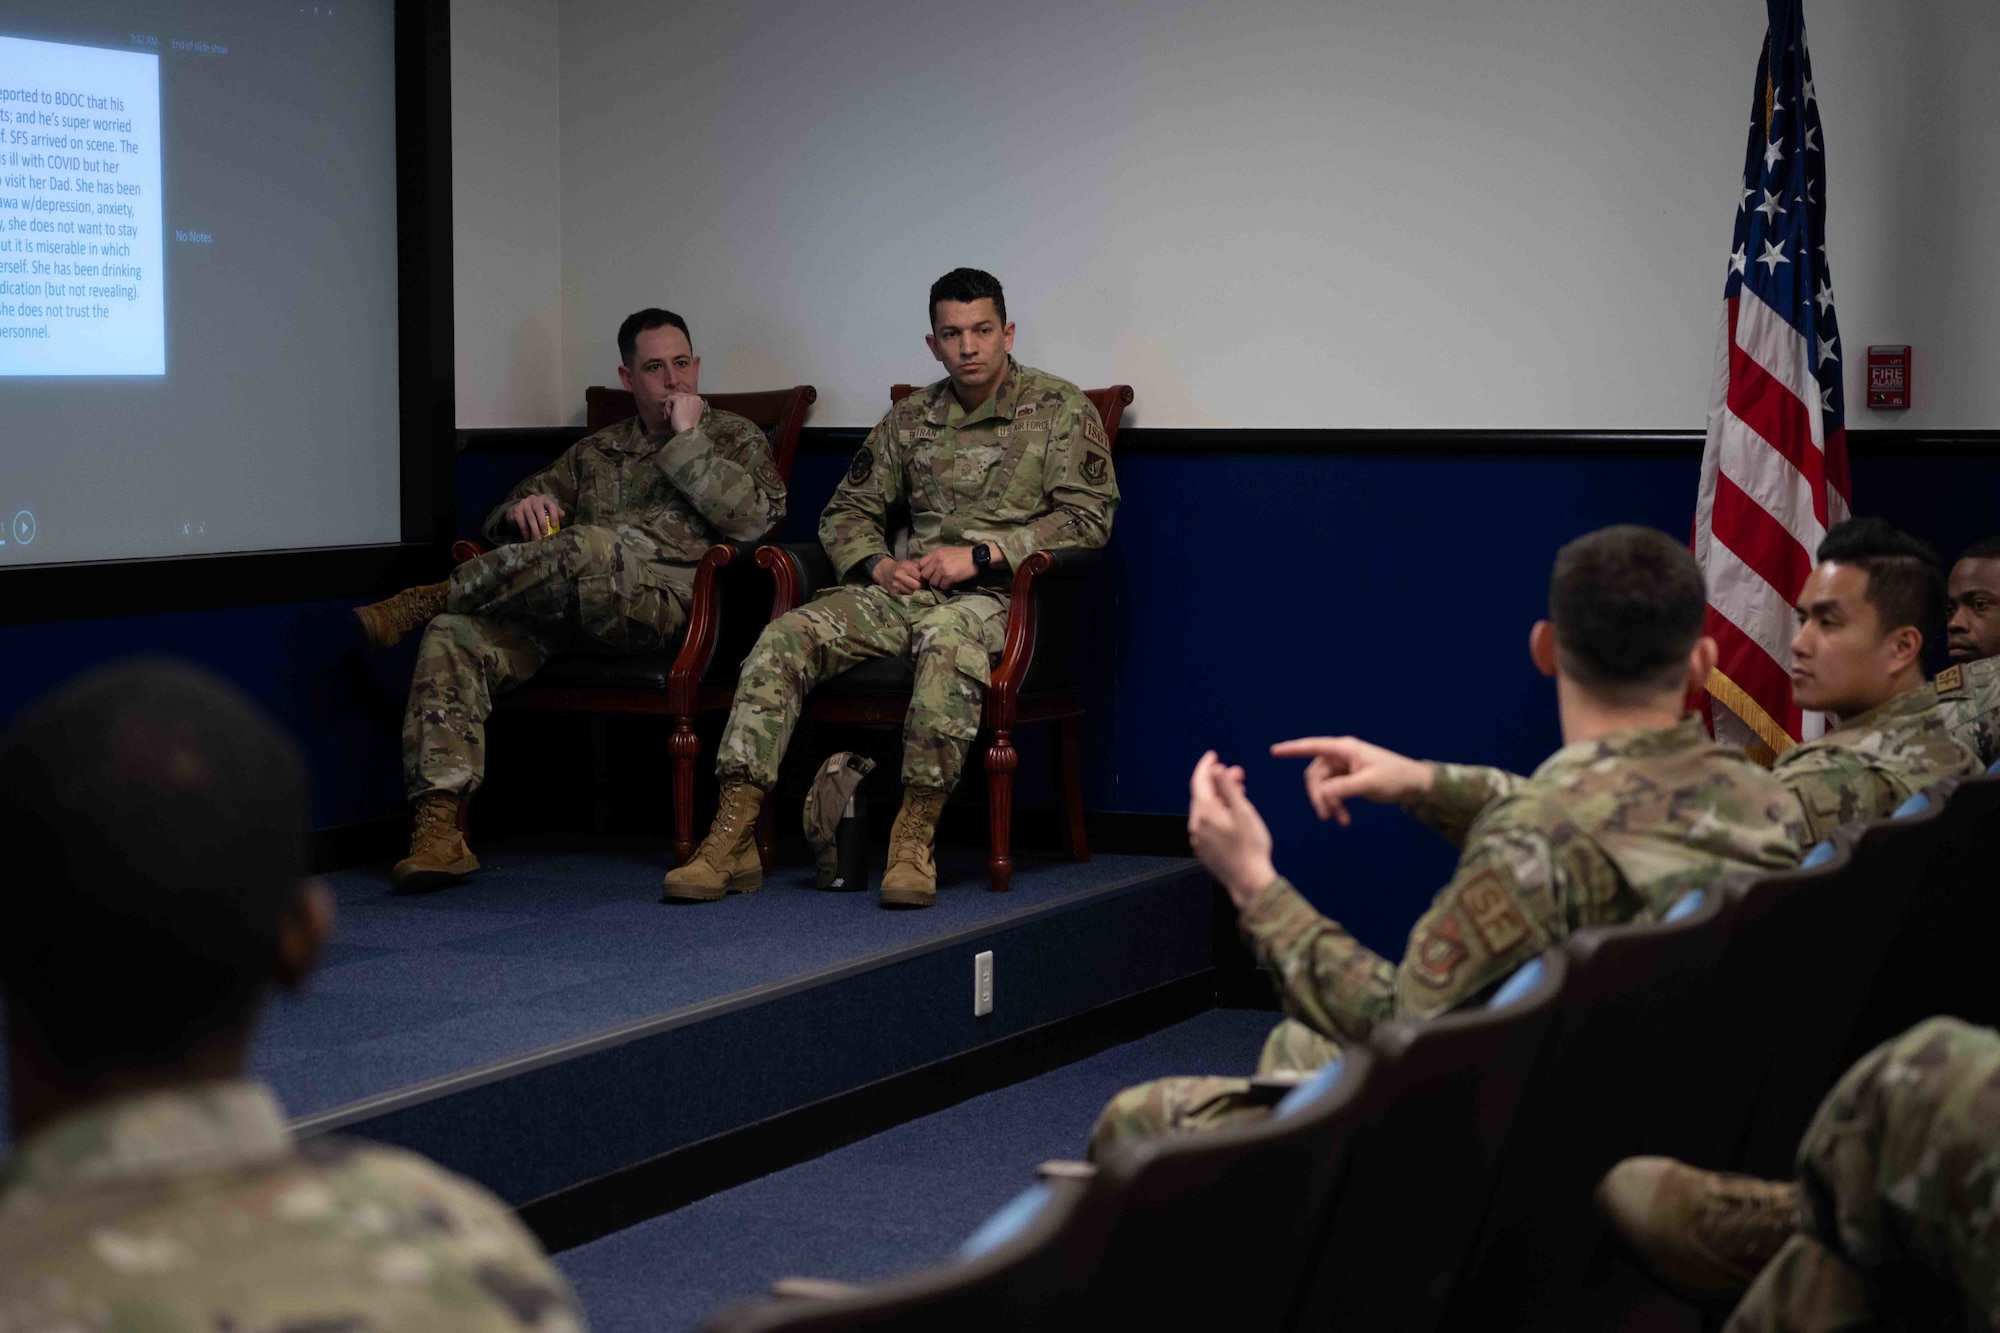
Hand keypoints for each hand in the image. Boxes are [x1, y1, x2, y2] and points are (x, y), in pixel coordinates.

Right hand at [508, 494, 565, 539]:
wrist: (517, 510)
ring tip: (538, 538)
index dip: (554, 515)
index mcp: (544, 499)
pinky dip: (525, 531)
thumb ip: (554, 512)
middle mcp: (534, 499)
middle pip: (539, 510)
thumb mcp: (545, 510)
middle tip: (545, 533)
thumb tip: (563, 514)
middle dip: (543, 523)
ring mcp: (524, 503)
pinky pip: (522, 522)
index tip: (554, 526)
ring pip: (530, 517)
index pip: (551, 505)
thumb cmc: (535, 512)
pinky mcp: (517, 510)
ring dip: (535, 529)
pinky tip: (528, 538)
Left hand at [665, 392, 705, 434]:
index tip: (673, 410)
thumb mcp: (690, 414)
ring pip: (673, 398)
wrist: (687, 432)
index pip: (685, 397)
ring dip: (669, 408)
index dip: (678, 404)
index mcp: (700, 401)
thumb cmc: (688, 427)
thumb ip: (686, 406)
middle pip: (679, 396)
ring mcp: (687, 397)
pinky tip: (670, 416)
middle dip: (672, 404)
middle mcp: (695, 397)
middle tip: (668, 413)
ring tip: (671, 418)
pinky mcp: (679, 400)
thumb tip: (674, 400)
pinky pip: (668, 400)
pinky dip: (667, 409)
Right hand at [871, 556, 923, 594]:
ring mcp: (896, 585)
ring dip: (917, 593)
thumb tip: (930, 576)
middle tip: (925, 588)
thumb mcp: (908, 563)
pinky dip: (910, 595)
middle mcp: (900, 576)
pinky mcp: (893, 592)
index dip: (925, 580)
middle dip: (922, 588)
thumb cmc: (899, 567)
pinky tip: (911, 593)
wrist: (883, 571)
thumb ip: (918, 568)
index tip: (928, 582)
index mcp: (905, 567)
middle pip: (917, 586)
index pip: (920, 577)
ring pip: (912, 593)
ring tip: (919, 590)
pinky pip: (905, 596)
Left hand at [917, 546, 977, 589]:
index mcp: (935, 553)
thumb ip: (936, 558)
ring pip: (933, 582)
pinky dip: (947, 586)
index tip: (931, 573)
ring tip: (947, 580)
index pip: (920, 564)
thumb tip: (927, 567)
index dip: (924, 570)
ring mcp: (942, 569)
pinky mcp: (949, 577)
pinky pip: (942, 586)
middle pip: (925, 575)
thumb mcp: (947, 552)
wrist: (977, 557)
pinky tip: (952, 582)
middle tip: (939, 579)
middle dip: (931, 578)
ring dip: (939, 583)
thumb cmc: (963, 555)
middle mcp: (937, 560)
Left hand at [1188, 751, 1277, 909]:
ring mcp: (1199, 839)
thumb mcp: (1243, 811)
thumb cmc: (1250, 846)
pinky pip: (1208, 824)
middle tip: (1238, 774)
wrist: (1248, 881)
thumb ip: (1228, 788)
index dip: (1206, 766)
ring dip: (1220, 797)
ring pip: (1206, 810)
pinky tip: (1232, 814)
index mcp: (1205, 813)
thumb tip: (1217, 770)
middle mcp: (1196, 825)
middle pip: (1203, 795)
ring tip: (1239, 792)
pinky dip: (1218, 813)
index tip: (1213, 755)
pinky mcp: (1204, 850)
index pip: (1199, 781)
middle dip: (1218, 781)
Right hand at [1267, 736, 1433, 826]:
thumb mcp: (1369, 783)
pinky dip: (1337, 805)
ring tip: (1340, 820)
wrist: (1414, 786)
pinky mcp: (1349, 780)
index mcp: (1345, 750)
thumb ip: (1344, 788)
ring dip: (1329, 804)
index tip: (1274, 751)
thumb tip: (1322, 793)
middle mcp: (1342, 756)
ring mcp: (1345, 768)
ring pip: (1324, 787)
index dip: (1293, 749)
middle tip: (1327, 815)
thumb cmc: (1395, 778)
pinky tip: (1345, 819)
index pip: (1314, 746)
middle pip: (1316, 775)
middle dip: (1319, 796)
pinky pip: (1334, 792)